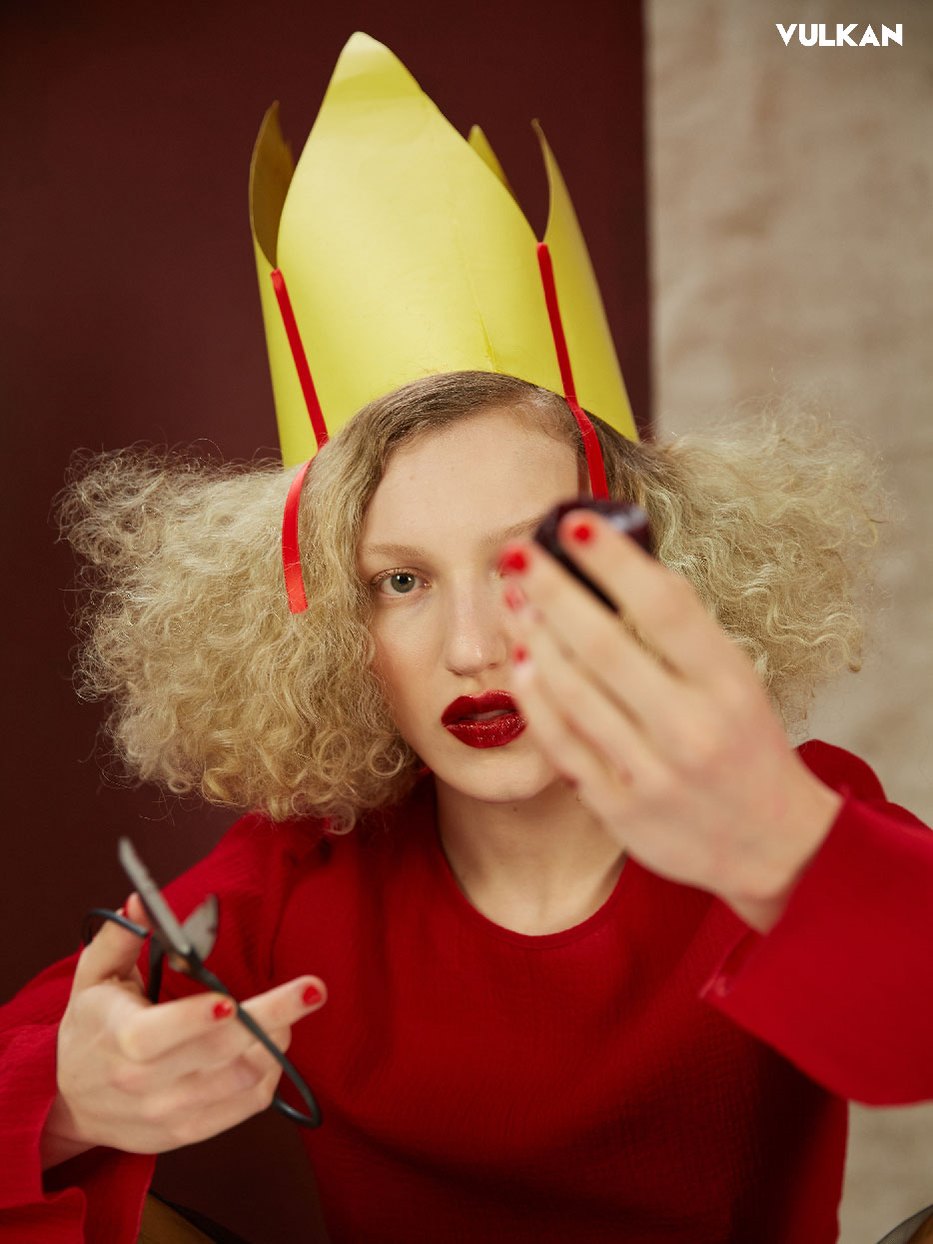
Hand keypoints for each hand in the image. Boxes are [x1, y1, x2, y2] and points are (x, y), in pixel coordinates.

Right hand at [42, 893, 326, 1164]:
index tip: (232, 1001)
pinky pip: (246, 1105)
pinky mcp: (189, 1132)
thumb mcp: (93, 978)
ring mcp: (169, 1113)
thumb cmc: (91, 1027)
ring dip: (275, 1042)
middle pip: (217, 1054)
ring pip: (240, 1081)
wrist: (72, 1102)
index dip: (194, 1020)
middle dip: (271, 1018)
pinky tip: (273, 1045)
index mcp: (118, 1040)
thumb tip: (142, 901)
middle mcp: (144, 1084)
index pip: (156, 1037)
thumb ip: (119, 938)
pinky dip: (270, 1073)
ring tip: (288, 1011)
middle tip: (313, 989)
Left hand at [500, 510, 842, 931]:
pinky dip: (537, 699)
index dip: (614, 561)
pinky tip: (522, 660)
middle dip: (551, 591)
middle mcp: (692, 728)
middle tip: (514, 552)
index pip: (665, 607)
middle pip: (605, 646)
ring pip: (574, 694)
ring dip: (533, 637)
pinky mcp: (621, 808)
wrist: (771, 843)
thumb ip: (683, 633)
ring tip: (511, 597)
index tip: (574, 522)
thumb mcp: (736, 681)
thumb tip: (616, 562)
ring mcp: (653, 773)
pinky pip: (563, 744)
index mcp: (729, 685)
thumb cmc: (744, 743)